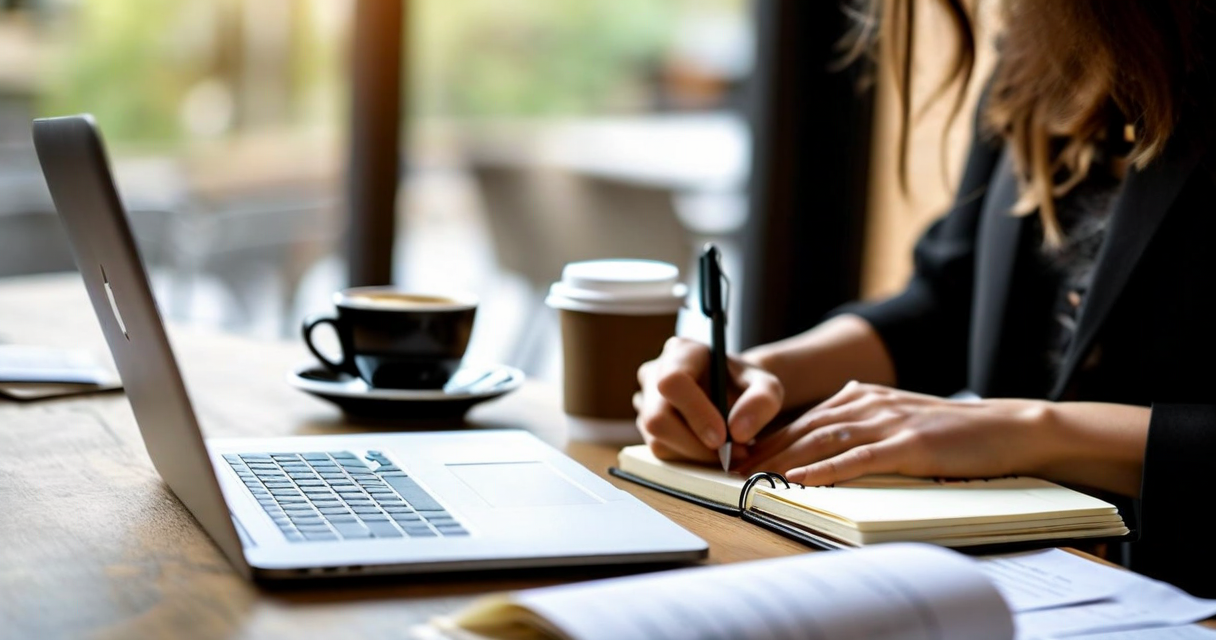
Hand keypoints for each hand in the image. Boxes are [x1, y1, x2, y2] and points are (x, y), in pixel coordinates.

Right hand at [634, 337, 783, 464]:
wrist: (731, 392)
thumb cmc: (745, 384)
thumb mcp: (766, 384)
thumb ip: (762, 400)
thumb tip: (738, 432)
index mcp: (680, 352)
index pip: (673, 381)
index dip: (696, 414)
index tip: (723, 437)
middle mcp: (654, 373)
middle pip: (658, 418)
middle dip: (696, 445)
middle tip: (730, 454)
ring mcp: (645, 400)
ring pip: (658, 440)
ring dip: (696, 455)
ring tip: (728, 452)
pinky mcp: (646, 426)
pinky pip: (661, 451)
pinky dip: (689, 458)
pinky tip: (711, 451)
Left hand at [740, 381, 1048, 485]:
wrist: (1005, 428)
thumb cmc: (951, 430)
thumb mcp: (898, 415)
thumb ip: (863, 417)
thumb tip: (827, 427)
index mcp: (862, 396)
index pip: (804, 418)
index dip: (769, 437)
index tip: (739, 455)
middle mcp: (868, 403)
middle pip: (804, 428)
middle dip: (764, 449)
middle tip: (731, 469)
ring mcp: (887, 421)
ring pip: (822, 440)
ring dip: (783, 459)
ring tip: (753, 475)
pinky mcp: (907, 444)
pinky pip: (857, 458)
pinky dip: (825, 470)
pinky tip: (801, 479)